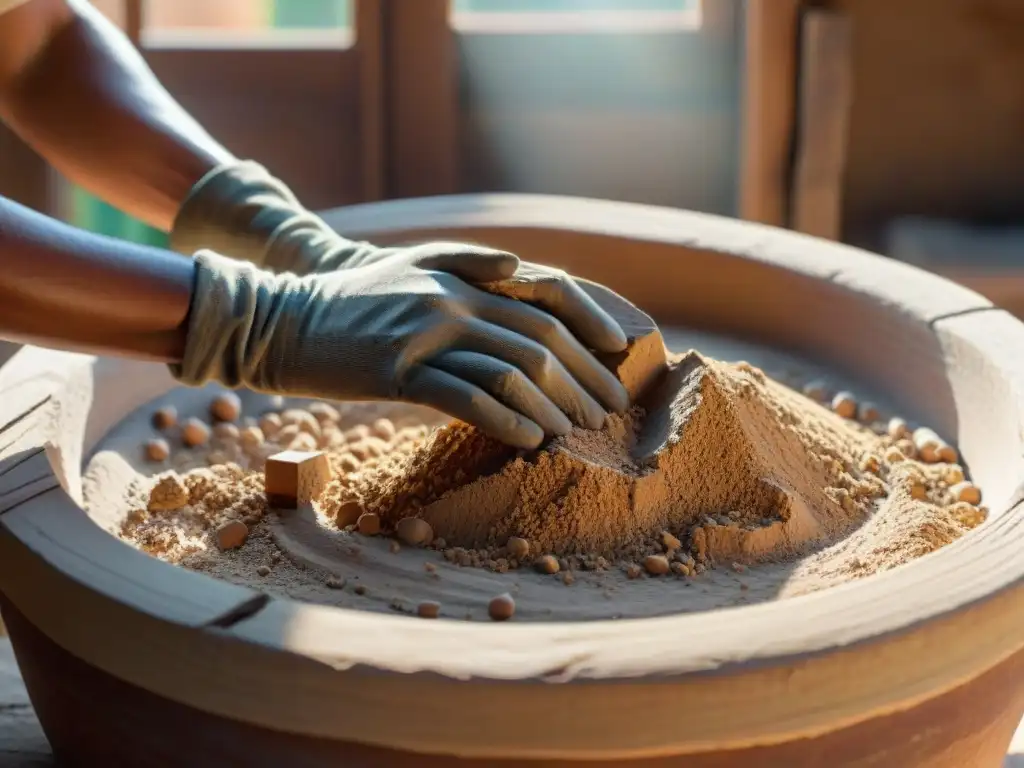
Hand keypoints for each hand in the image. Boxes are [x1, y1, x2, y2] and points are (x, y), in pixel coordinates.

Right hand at [174, 249, 628, 448]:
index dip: (592, 319)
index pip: (549, 291)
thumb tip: (520, 269)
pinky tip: (530, 440)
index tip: (619, 351)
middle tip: (608, 410)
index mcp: (462, 274)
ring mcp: (425, 331)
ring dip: (554, 404)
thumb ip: (468, 264)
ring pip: (512, 368)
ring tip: (577, 433)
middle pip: (540, 337)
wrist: (278, 317)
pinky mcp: (397, 369)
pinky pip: (466, 396)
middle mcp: (453, 297)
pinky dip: (506, 419)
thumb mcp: (410, 267)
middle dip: (584, 376)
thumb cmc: (351, 303)